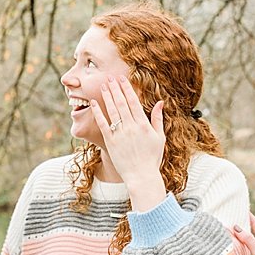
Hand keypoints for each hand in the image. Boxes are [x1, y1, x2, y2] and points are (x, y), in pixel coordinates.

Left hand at [92, 73, 166, 210]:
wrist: (141, 176)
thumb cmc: (152, 158)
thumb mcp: (159, 137)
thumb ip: (158, 119)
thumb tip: (160, 102)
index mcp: (143, 125)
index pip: (133, 102)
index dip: (127, 89)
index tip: (122, 79)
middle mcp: (131, 127)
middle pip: (121, 103)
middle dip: (115, 88)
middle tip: (110, 77)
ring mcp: (120, 134)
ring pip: (112, 110)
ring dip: (107, 96)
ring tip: (103, 85)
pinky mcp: (110, 141)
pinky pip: (103, 123)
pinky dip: (98, 112)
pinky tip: (94, 103)